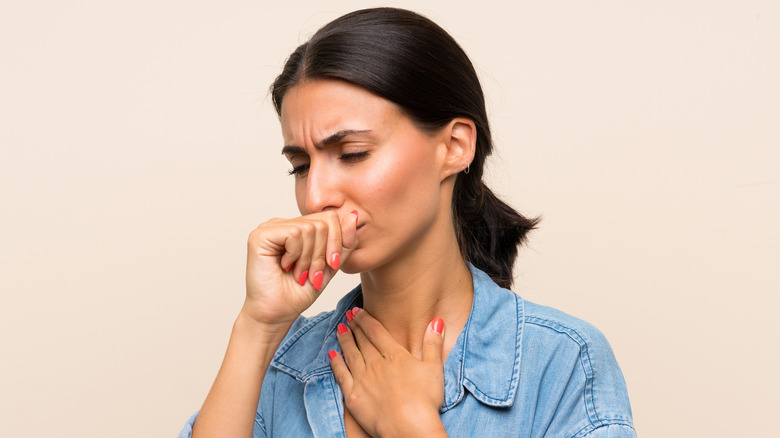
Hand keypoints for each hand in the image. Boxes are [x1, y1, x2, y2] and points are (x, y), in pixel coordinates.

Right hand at [242, 210, 357, 327]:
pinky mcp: (260, 235)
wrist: (276, 315)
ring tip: (299, 273)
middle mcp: (284, 224)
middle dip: (323, 254)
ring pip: (310, 228)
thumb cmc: (298, 293)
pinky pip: (294, 233)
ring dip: (310, 258)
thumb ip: (343, 243)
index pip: (330, 218)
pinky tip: (285, 267)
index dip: (337, 242)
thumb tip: (353, 216)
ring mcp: (271, 228)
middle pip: (322, 222)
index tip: (331, 265)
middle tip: (311, 273)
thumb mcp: (330, 266)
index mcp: (298, 228)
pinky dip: (297, 255)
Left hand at [330, 308, 447, 437]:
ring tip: (340, 329)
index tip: (357, 311)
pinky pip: (341, 374)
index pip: (376, 331)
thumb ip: (433, 343)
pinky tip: (332, 355)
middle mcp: (375, 363)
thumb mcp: (434, 368)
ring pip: (351, 354)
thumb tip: (436, 321)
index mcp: (394, 355)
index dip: (365, 319)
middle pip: (362, 340)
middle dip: (355, 326)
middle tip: (348, 316)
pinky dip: (336, 363)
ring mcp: (362, 379)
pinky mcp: (353, 395)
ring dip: (345, 340)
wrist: (408, 428)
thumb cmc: (424, 401)